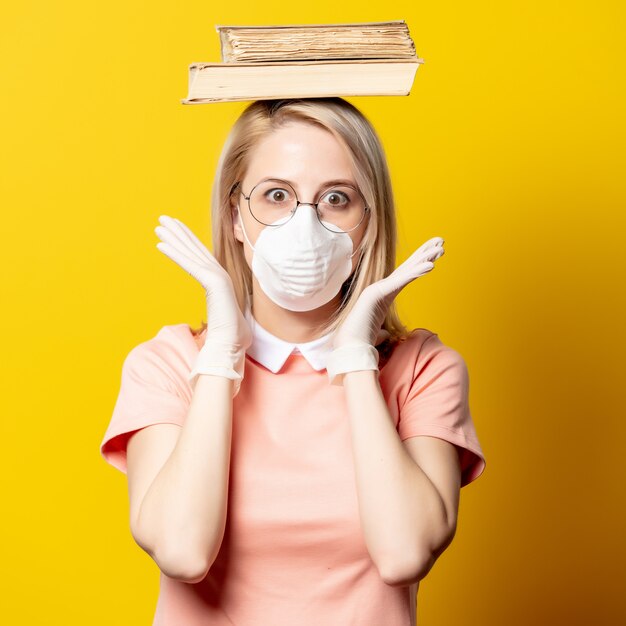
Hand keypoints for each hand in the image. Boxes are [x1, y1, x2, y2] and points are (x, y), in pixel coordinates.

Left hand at [155, 215, 251, 393]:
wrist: (232, 344)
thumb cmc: (229, 337)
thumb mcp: (222, 318)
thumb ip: (219, 312)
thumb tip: (216, 320)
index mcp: (220, 281)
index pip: (201, 256)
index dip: (188, 241)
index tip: (176, 230)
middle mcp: (219, 275)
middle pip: (195, 249)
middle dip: (179, 232)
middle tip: (163, 219)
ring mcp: (217, 277)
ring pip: (191, 253)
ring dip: (174, 237)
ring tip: (159, 225)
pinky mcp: (213, 282)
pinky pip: (189, 265)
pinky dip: (175, 254)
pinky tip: (160, 245)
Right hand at [326, 236, 444, 384]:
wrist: (348, 348)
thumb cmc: (359, 342)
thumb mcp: (376, 335)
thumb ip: (382, 332)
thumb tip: (384, 335)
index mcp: (383, 296)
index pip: (405, 276)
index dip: (419, 264)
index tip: (434, 255)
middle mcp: (381, 288)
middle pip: (407, 267)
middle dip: (425, 252)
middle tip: (441, 240)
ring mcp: (378, 288)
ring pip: (406, 270)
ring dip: (425, 257)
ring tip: (441, 246)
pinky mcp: (378, 293)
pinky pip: (402, 280)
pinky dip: (417, 272)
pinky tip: (431, 265)